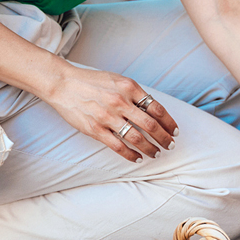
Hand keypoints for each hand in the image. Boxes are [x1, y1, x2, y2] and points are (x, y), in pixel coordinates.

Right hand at [43, 63, 176, 161]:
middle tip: (170, 145)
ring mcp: (107, 117)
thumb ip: (135, 93)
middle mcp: (120, 102)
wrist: (63, 84)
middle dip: (164, 138)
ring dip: (150, 148)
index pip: (157, 108)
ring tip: (156, 153)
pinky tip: (137, 158)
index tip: (175, 131)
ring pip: (136, 138)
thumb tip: (154, 110)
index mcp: (129, 88)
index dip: (169, 122)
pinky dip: (130, 155)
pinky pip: (118, 146)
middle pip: (150, 125)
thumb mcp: (118, 80)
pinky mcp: (95, 129)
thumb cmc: (93, 82)